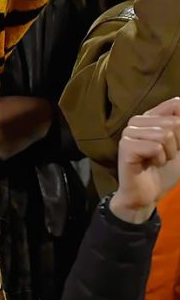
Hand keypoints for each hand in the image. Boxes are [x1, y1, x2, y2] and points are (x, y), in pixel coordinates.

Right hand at [109, 97, 179, 222]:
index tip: (179, 144)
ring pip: (166, 135)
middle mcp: (138, 120)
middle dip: (179, 144)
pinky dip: (159, 160)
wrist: (147, 195)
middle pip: (175, 122)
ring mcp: (129, 132)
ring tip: (158, 161)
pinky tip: (149, 164)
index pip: (177, 104)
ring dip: (169, 154)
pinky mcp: (125, 146)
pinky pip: (155, 148)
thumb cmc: (165, 170)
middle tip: (166, 156)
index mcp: (151, 116)